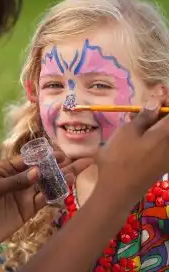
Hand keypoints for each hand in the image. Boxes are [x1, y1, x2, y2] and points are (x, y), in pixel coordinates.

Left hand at [0, 151, 91, 259]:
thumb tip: (38, 171)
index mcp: (5, 169)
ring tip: (77, 172)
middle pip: (41, 170)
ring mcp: (23, 195)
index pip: (28, 160)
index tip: (61, 155)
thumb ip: (14, 181)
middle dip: (59, 165)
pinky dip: (56, 195)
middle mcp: (17, 179)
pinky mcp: (28, 210)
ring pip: (46, 185)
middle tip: (80, 160)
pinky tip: (67, 188)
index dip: (45, 157)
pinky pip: (44, 200)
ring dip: (61, 179)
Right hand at [95, 98, 168, 212]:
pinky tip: (139, 135)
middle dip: (162, 110)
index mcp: (167, 133)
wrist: (118, 190)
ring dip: (157, 123)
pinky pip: (165, 143)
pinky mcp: (164, 163)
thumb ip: (144, 116)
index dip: (167, 99)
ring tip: (136, 121)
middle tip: (143, 108)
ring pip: (167, 132)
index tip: (156, 93)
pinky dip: (156, 134)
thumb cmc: (120, 158)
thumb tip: (157, 101)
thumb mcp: (128, 132)